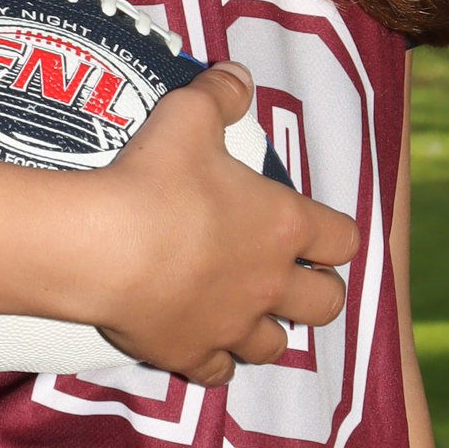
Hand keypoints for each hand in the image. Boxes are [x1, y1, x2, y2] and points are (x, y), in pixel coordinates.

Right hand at [85, 63, 357, 383]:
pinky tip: (202, 344)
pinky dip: (215, 361)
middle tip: (289, 278)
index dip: (335, 236)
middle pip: (327, 304)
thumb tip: (239, 75)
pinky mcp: (191, 354)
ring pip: (275, 345)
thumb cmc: (156, 178)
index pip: (344, 240)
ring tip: (245, 313)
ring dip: (267, 330)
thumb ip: (220, 94)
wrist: (105, 247)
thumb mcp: (189, 115)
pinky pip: (218, 372)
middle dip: (316, 293)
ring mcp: (232, 326)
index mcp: (285, 226)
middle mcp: (271, 284)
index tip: (315, 231)